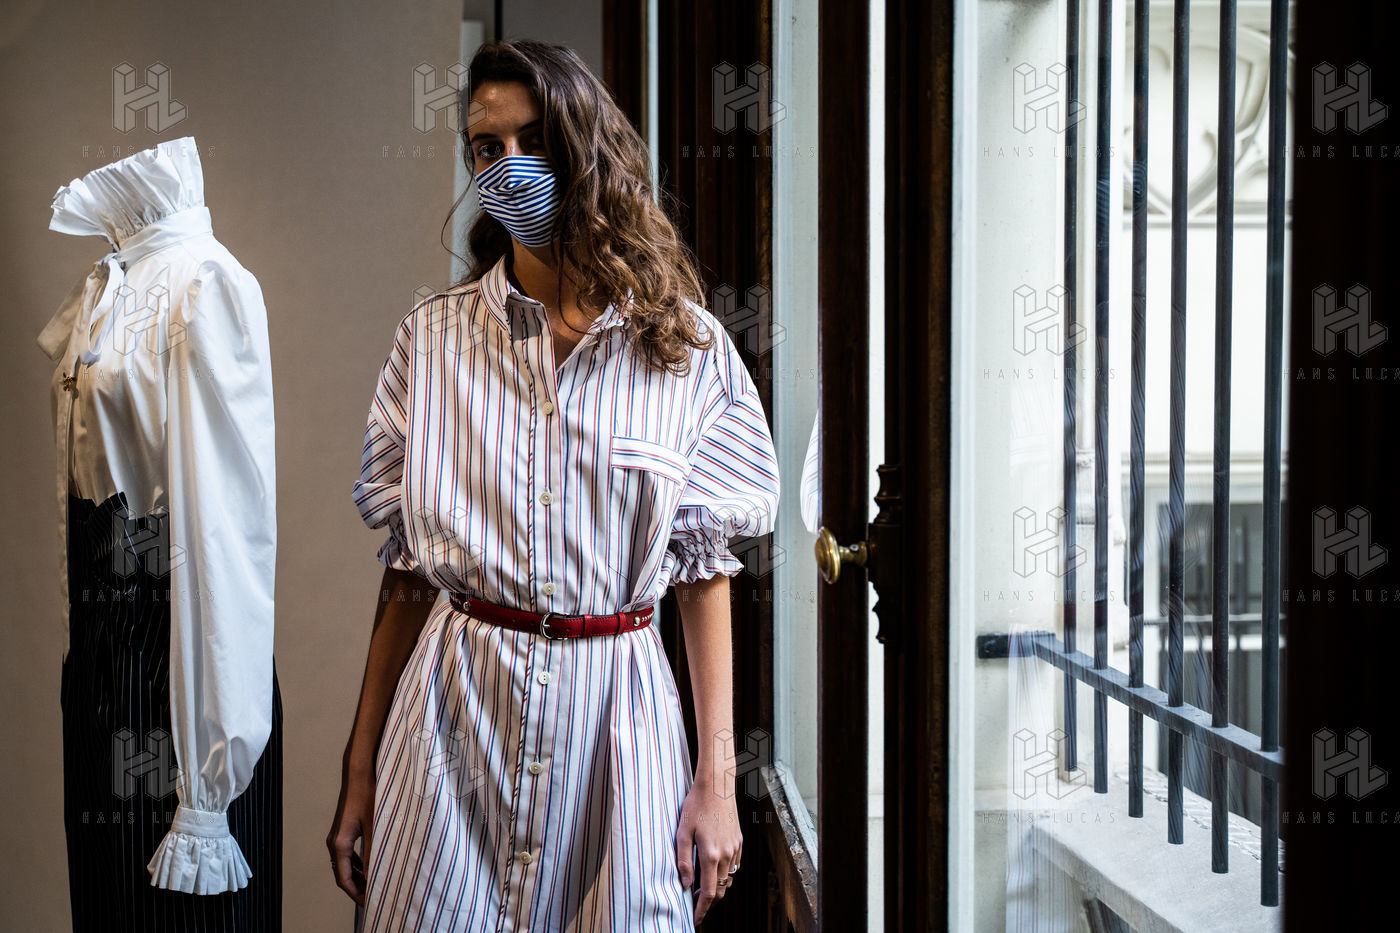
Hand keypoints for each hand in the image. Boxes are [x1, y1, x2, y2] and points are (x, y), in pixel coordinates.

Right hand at [327, 759, 375, 906]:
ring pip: (344, 864)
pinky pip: (347, 854)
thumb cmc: (368, 794)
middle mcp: (334, 841)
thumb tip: (374, 875)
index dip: (355, 893)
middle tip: (374, 896)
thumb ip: (373, 852)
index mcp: (339, 843)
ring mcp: (338, 835)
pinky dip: (356, 864)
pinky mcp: (344, 829)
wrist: (360, 771)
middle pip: (342, 874)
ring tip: (374, 883)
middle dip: (357, 887)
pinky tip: (371, 864)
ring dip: (357, 876)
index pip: (343, 879)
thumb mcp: (375, 826)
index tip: (369, 902)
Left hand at [674, 776, 742, 925]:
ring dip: (717, 889)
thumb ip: (683, 861)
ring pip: (728, 879)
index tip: (695, 919)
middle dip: (708, 902)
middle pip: (720, 890)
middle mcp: (727, 855)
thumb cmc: (696, 806)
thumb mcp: (682, 833)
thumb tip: (685, 885)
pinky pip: (734, 866)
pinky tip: (713, 871)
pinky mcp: (739, 841)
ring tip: (702, 890)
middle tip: (695, 906)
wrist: (717, 785)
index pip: (708, 892)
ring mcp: (735, 849)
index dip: (702, 909)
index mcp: (711, 855)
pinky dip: (724, 875)